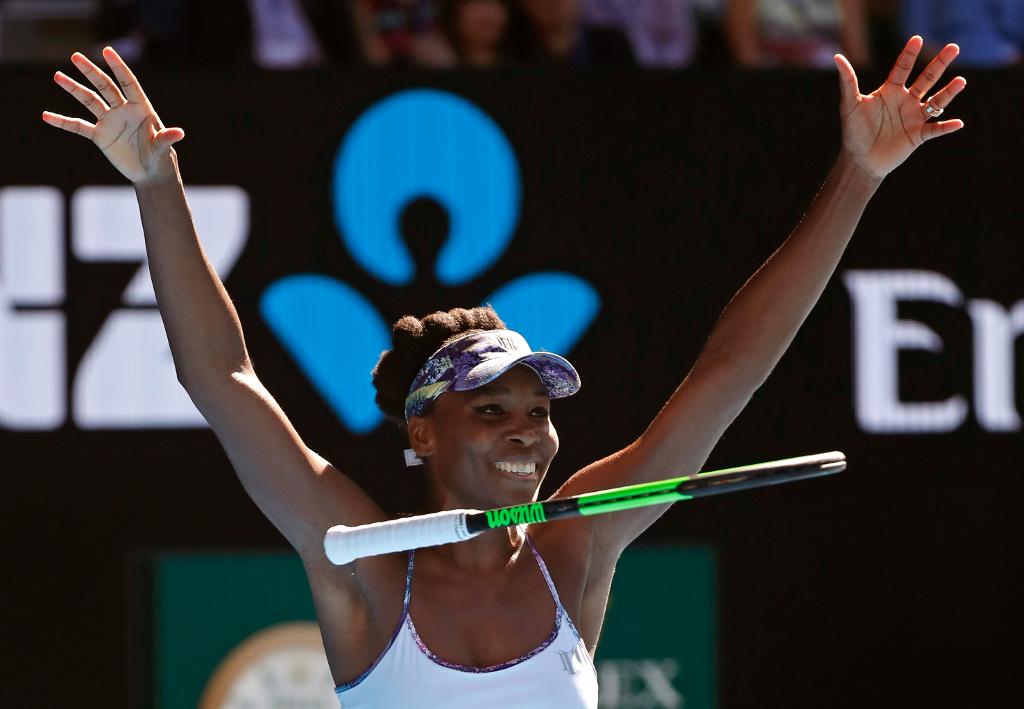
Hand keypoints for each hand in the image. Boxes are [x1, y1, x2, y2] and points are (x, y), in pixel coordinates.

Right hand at [42, 47, 183, 183]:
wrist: (150, 174)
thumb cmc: (161, 159)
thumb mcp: (163, 149)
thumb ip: (166, 139)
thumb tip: (180, 133)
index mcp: (140, 108)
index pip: (128, 83)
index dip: (119, 67)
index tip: (107, 51)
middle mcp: (123, 110)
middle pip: (105, 87)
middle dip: (91, 72)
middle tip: (75, 56)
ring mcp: (110, 122)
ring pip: (89, 101)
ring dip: (74, 89)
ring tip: (57, 76)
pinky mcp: (100, 136)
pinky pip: (78, 126)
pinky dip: (63, 121)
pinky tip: (46, 116)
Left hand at [835, 36, 965, 179]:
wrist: (859, 160)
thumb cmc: (854, 131)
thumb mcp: (849, 105)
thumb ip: (847, 81)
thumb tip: (837, 57)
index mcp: (891, 91)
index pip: (903, 68)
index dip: (909, 54)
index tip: (917, 39)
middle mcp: (906, 101)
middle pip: (926, 79)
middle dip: (939, 64)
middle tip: (954, 47)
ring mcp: (914, 117)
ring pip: (936, 102)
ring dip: (948, 92)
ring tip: (961, 81)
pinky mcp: (918, 135)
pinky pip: (935, 129)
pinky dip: (946, 127)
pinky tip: (958, 123)